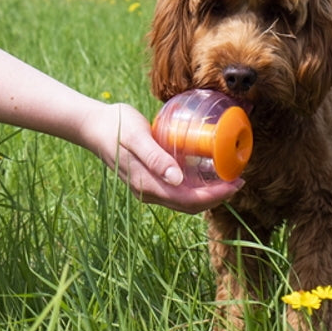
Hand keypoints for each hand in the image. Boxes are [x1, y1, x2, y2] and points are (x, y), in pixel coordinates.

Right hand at [79, 101, 241, 212]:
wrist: (92, 125)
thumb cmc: (116, 126)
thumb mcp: (136, 137)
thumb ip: (155, 158)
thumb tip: (176, 179)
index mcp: (147, 184)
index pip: (188, 200)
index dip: (214, 196)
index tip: (235, 184)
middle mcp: (148, 191)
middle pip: (189, 205)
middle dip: (216, 197)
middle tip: (239, 182)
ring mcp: (148, 187)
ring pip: (184, 201)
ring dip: (208, 194)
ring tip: (228, 180)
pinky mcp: (149, 180)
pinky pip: (177, 191)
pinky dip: (196, 188)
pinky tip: (207, 175)